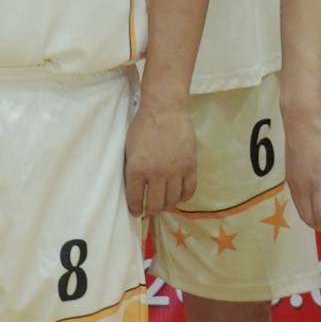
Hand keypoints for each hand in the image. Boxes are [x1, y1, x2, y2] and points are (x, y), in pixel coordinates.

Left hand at [125, 88, 199, 219]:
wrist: (165, 109)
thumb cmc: (143, 126)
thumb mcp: (129, 149)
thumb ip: (133, 170)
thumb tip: (136, 189)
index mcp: (136, 169)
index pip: (135, 199)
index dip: (135, 209)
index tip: (137, 212)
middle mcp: (156, 173)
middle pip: (155, 204)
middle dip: (152, 210)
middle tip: (151, 209)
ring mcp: (175, 171)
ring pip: (173, 200)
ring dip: (168, 205)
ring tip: (165, 202)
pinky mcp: (190, 166)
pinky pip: (189, 190)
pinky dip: (185, 197)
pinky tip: (180, 196)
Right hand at [284, 106, 320, 245]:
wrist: (299, 119)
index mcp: (317, 183)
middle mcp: (302, 187)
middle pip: (308, 218)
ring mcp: (294, 183)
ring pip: (300, 211)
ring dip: (312, 220)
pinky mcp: (290, 177)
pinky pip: (296, 201)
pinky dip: (305, 209)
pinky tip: (315, 204)